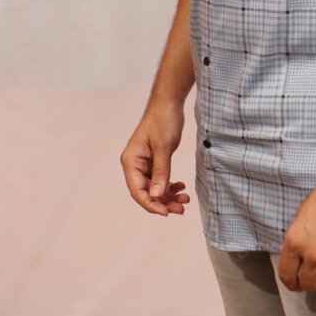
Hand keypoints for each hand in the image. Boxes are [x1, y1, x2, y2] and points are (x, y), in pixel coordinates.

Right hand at [120, 99, 189, 216]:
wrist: (169, 102)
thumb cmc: (163, 120)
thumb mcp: (163, 147)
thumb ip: (160, 172)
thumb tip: (156, 195)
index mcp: (131, 160)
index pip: (137, 190)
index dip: (151, 204)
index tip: (166, 213)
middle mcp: (135, 164)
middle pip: (146, 191)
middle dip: (163, 202)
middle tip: (181, 209)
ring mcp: (144, 163)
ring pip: (154, 187)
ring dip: (168, 196)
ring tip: (185, 201)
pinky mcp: (154, 160)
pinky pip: (160, 179)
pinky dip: (170, 185)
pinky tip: (181, 187)